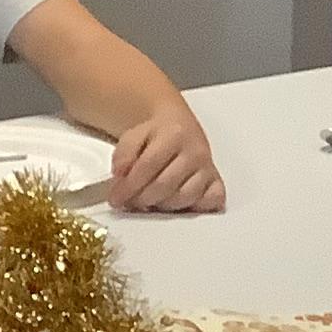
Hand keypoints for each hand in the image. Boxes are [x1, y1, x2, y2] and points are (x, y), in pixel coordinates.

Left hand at [110, 100, 225, 211]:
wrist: (177, 125)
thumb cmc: (155, 135)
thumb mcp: (133, 136)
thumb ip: (123, 154)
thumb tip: (121, 176)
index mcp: (174, 134)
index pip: (148, 166)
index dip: (128, 186)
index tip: (115, 197)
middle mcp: (196, 151)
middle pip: (165, 185)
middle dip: (142, 199)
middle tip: (129, 202)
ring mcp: (208, 167)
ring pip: (185, 197)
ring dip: (163, 205)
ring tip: (149, 201)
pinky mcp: (216, 181)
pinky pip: (211, 201)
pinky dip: (195, 207)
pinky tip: (178, 204)